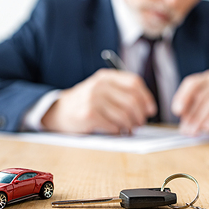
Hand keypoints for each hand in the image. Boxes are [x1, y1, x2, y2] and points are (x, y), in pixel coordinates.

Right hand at [41, 69, 156, 133]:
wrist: (58, 110)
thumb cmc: (85, 102)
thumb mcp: (101, 89)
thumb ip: (121, 92)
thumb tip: (147, 108)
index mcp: (106, 76)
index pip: (134, 83)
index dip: (146, 98)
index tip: (150, 110)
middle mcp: (99, 85)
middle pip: (132, 100)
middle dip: (140, 116)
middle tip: (139, 124)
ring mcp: (93, 99)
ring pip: (124, 115)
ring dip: (130, 126)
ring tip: (129, 130)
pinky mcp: (88, 114)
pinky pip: (112, 125)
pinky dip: (118, 131)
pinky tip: (116, 132)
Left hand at [171, 70, 208, 134]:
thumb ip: (196, 111)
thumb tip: (184, 125)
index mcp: (208, 78)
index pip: (192, 83)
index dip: (182, 96)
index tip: (177, 111)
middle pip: (201, 95)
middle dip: (192, 115)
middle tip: (186, 130)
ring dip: (201, 119)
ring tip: (195, 132)